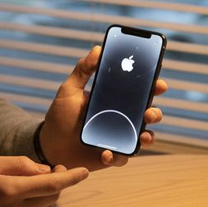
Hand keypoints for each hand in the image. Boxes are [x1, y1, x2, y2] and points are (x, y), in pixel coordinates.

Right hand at [0, 156, 87, 206]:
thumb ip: (21, 164)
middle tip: (52, 172)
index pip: (51, 183)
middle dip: (58, 183)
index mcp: (10, 190)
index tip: (84, 172)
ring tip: (29, 189)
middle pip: (52, 196)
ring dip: (46, 197)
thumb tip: (46, 170)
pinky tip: (19, 206)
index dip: (70, 177)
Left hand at [39, 45, 166, 170]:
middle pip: (148, 114)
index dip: (153, 86)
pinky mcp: (113, 156)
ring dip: (148, 136)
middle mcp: (121, 118)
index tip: (158, 83)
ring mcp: (119, 138)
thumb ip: (83, 70)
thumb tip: (98, 49)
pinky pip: (123, 157)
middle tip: (148, 111)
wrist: (49, 145)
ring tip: (141, 136)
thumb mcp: (69, 90)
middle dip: (155, 112)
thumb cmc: (60, 116)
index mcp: (115, 100)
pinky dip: (118, 156)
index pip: (139, 91)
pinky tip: (106, 153)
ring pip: (144, 137)